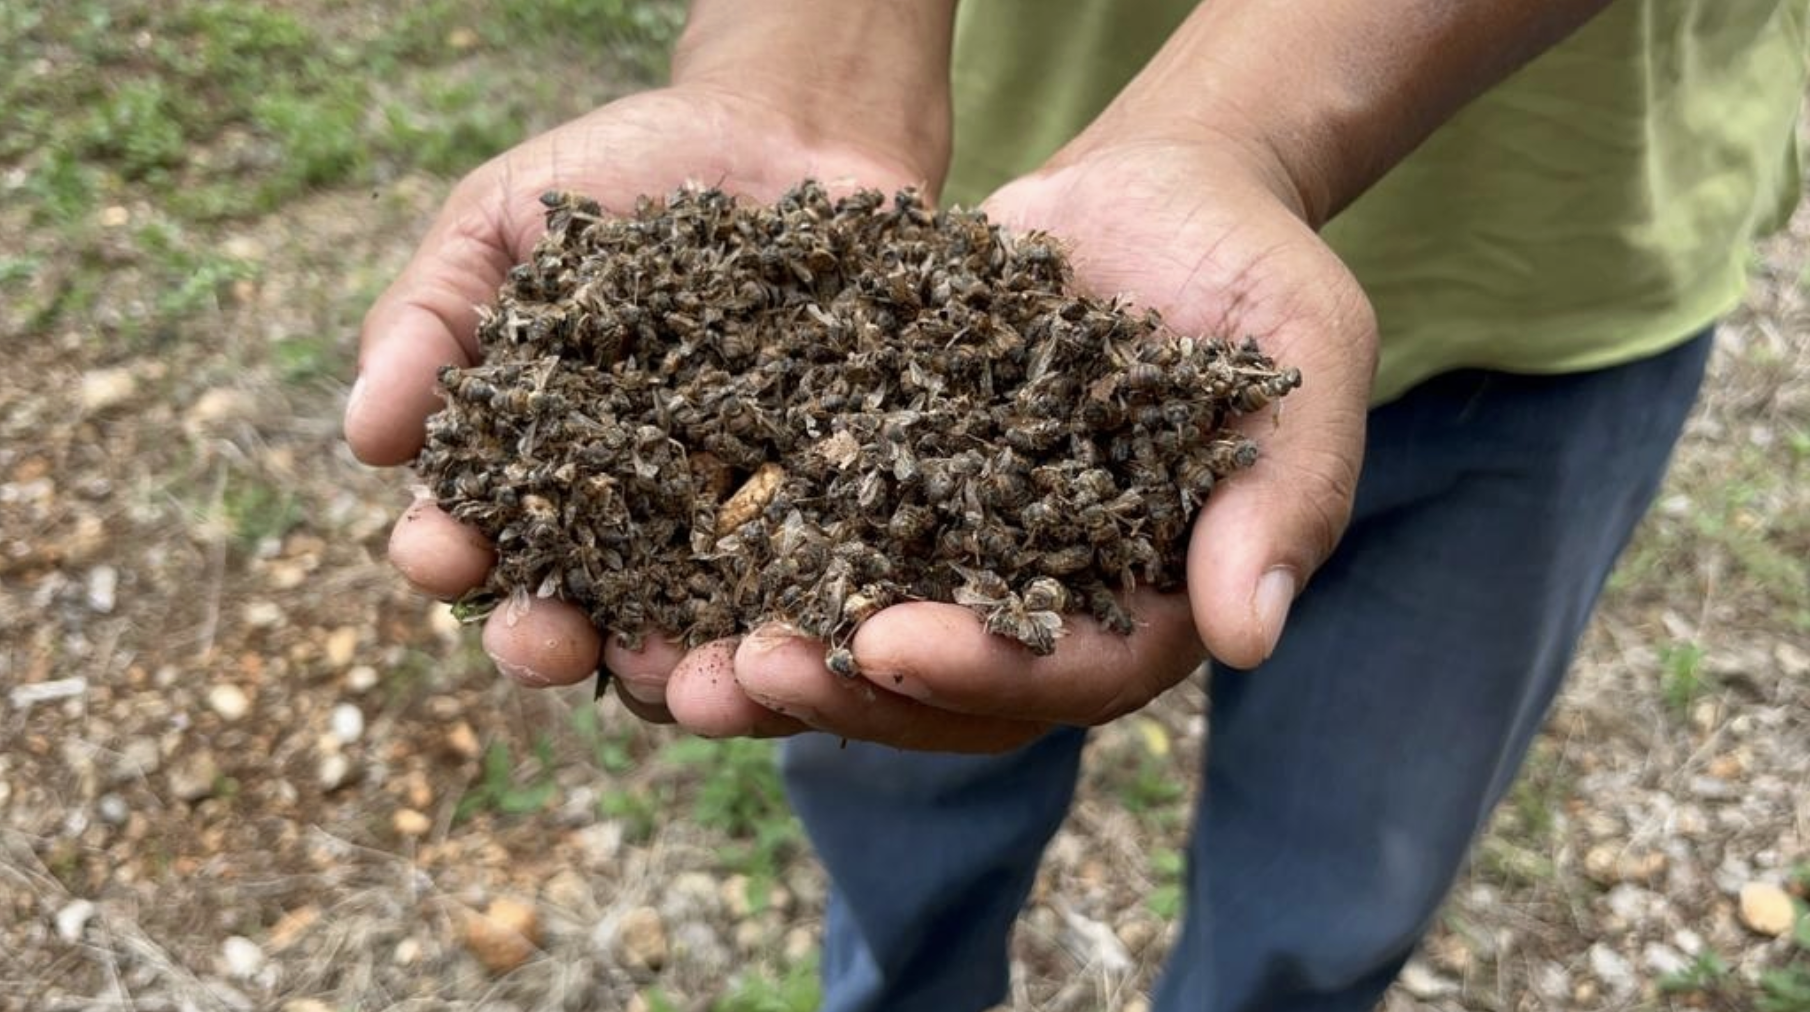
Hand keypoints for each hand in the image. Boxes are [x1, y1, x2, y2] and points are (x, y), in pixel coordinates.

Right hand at [345, 84, 928, 725]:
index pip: (469, 536)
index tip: (439, 550)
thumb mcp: (504, 220)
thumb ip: (430, 315)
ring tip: (682, 674)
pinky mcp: (833, 520)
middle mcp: (624, 524)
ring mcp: (731, 531)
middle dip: (545, 643)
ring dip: (680, 676)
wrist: (789, 130)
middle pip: (573, 618)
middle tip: (546, 640)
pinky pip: (818, 594)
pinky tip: (803, 632)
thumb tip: (362, 433)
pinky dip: (807, 625)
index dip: (443, 554)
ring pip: (695, 638)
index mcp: (528, 468)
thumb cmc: (626, 174)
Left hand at [730, 135, 1375, 747]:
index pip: (1072, 673)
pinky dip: (748, 571)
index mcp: (1154, 604)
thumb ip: (1287, 494)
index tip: (888, 641)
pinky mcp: (897, 500)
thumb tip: (1249, 639)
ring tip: (678, 668)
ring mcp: (966, 561)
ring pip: (867, 647)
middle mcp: (1051, 607)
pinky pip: (819, 552)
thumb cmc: (1250, 273)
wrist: (1156, 198)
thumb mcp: (1301, 360)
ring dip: (776, 669)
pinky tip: (662, 574)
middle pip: (950, 692)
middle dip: (847, 691)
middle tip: (745, 674)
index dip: (982, 670)